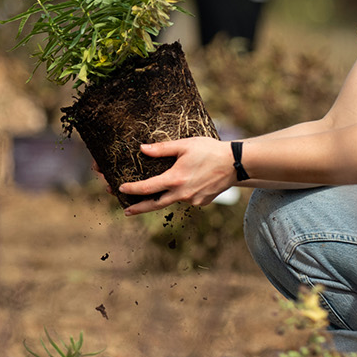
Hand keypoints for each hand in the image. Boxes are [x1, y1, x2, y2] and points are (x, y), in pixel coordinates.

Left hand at [117, 137, 235, 215]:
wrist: (235, 164)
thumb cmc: (210, 150)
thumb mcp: (185, 145)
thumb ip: (162, 148)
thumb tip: (142, 149)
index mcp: (175, 179)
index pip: (148, 187)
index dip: (132, 189)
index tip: (120, 189)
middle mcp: (182, 194)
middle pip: (155, 204)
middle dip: (139, 208)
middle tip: (126, 211)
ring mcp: (193, 200)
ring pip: (172, 200)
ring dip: (162, 198)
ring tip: (153, 194)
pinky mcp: (202, 202)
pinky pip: (187, 199)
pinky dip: (182, 193)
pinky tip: (187, 183)